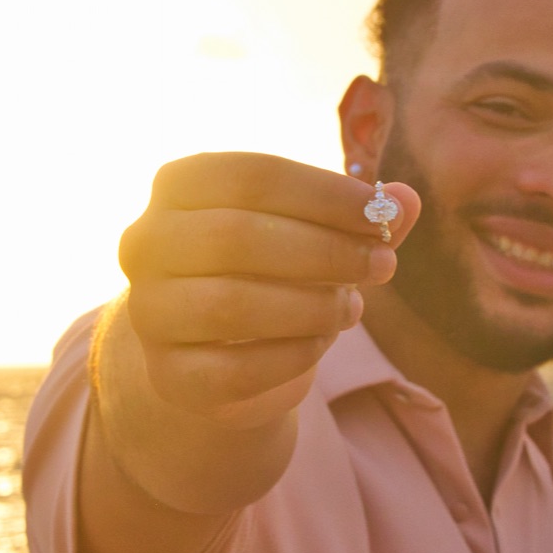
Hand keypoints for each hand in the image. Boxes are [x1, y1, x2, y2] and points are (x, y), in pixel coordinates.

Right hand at [119, 154, 420, 427]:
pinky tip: (321, 341)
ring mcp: (150, 312)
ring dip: (312, 307)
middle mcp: (145, 242)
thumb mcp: (314, 231)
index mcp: (178, 186)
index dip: (323, 194)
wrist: (217, 349)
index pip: (248, 175)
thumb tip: (408, 201)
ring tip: (353, 308)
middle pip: (236, 236)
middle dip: (324, 252)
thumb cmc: (270, 268)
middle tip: (383, 265)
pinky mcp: (169, 376)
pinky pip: (238, 368)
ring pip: (232, 304)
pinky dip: (295, 356)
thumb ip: (358, 217)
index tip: (381, 214)